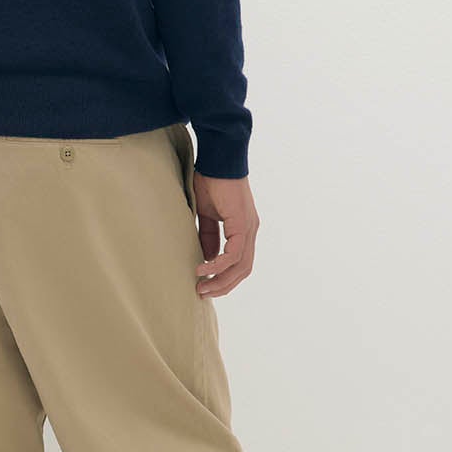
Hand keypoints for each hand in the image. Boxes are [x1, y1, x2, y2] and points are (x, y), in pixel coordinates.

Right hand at [193, 173, 258, 296]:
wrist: (218, 159)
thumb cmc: (211, 181)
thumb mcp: (206, 214)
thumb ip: (207, 235)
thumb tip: (207, 257)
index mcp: (243, 230)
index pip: (239, 263)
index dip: (224, 278)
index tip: (205, 286)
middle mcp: (250, 231)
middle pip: (243, 270)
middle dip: (223, 286)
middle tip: (203, 293)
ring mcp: (248, 228)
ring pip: (241, 266)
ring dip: (221, 280)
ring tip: (202, 287)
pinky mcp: (242, 223)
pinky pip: (234, 253)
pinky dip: (218, 264)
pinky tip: (203, 268)